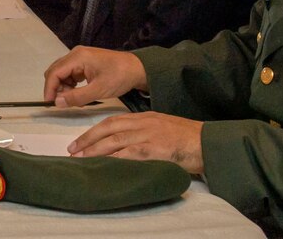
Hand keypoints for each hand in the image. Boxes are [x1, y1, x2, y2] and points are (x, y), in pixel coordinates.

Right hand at [43, 46, 147, 105]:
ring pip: (62, 73)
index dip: (49, 88)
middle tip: (62, 103)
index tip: (50, 103)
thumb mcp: (99, 90)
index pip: (54, 72)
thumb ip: (77, 97)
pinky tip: (78, 94)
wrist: (138, 69)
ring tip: (73, 100)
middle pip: (56, 71)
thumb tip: (57, 103)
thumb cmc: (119, 77)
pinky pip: (70, 73)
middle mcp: (75, 54)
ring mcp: (80, 57)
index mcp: (77, 57)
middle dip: (56, 88)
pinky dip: (70, 84)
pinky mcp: (84, 62)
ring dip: (63, 87)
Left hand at [67, 112, 203, 173]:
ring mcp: (147, 136)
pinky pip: (128, 154)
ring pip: (114, 141)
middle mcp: (142, 124)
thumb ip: (144, 131)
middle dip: (87, 139)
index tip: (80, 140)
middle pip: (107, 128)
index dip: (94, 131)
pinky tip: (103, 164)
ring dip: (94, 150)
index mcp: (144, 117)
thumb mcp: (163, 127)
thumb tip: (126, 144)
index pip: (112, 121)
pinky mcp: (154, 149)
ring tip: (81, 158)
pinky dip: (113, 159)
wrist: (210, 142)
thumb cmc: (189, 138)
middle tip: (72, 150)